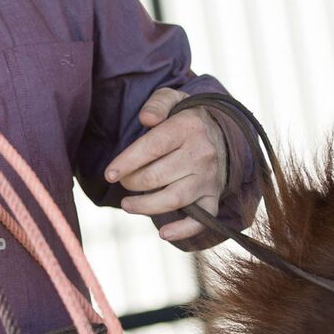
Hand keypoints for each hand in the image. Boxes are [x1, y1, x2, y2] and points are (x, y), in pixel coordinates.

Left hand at [104, 87, 227, 241]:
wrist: (225, 134)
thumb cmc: (187, 120)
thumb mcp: (174, 100)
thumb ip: (158, 103)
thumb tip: (146, 118)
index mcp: (188, 128)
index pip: (151, 147)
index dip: (127, 163)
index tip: (109, 174)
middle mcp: (202, 154)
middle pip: (157, 176)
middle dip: (132, 183)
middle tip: (123, 183)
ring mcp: (209, 178)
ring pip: (173, 199)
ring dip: (145, 206)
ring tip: (127, 205)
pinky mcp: (214, 197)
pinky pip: (201, 219)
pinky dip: (182, 230)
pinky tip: (163, 233)